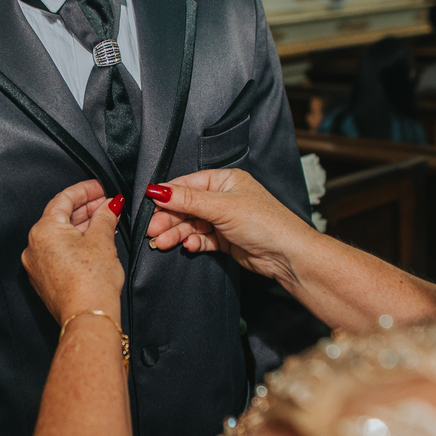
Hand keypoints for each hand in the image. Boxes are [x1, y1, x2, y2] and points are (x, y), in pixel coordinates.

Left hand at [21, 180, 124, 323]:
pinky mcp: (45, 279)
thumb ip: (105, 216)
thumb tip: (109, 205)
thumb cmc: (92, 283)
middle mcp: (34, 246)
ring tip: (105, 221)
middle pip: (60, 217)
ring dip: (82, 226)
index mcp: (43, 230)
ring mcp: (37, 264)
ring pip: (60, 235)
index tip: (99, 187)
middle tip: (106, 203)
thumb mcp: (102, 239)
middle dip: (85, 208)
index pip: (63, 199)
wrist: (88, 318)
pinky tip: (94, 242)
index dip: (85, 190)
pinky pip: (59, 252)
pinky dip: (75, 243)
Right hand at [145, 169, 317, 289]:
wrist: (288, 255)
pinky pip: (201, 239)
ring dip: (176, 233)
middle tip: (152, 231)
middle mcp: (223, 198)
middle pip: (186, 206)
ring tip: (163, 243)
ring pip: (191, 224)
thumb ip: (188, 199)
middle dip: (168, 218)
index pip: (187, 185)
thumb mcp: (221, 207)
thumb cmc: (264, 223)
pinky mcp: (225, 239)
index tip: (148, 205)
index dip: (167, 195)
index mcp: (225, 181)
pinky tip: (188, 246)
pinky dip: (193, 242)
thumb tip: (158, 189)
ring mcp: (224, 219)